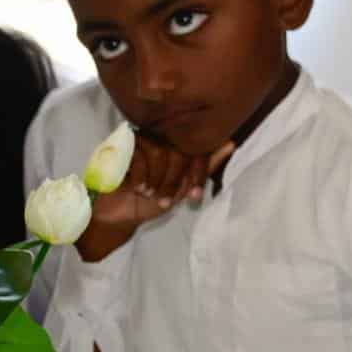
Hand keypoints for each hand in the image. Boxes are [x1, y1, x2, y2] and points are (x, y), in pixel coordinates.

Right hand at [75, 137, 234, 262]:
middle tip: (165, 198)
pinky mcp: (122, 146)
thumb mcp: (183, 186)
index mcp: (178, 145)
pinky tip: (138, 187)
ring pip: (161, 153)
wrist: (119, 214)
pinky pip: (140, 156)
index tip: (193, 196)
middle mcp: (162, 138)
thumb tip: (231, 143)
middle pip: (180, 150)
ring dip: (158, 179)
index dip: (198, 173)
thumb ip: (205, 165)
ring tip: (150, 192)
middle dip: (175, 181)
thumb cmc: (153, 198)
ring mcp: (142, 140)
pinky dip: (142, 175)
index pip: (197, 148)